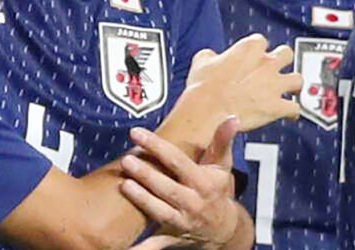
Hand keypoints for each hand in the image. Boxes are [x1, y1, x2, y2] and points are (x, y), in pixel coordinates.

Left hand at [120, 117, 242, 249]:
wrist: (224, 229)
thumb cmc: (218, 190)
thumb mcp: (222, 166)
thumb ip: (222, 141)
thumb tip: (231, 118)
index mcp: (203, 183)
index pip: (178, 161)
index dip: (157, 146)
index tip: (137, 132)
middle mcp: (192, 203)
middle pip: (167, 188)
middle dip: (146, 175)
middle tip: (127, 159)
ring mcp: (181, 222)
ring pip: (159, 211)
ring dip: (141, 199)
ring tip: (123, 183)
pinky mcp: (171, 237)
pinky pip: (155, 244)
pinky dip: (141, 248)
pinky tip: (126, 247)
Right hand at [185, 34, 302, 131]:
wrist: (208, 111)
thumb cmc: (204, 88)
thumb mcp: (201, 61)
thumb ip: (211, 55)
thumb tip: (211, 57)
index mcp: (249, 49)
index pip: (260, 41)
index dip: (256, 49)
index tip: (251, 56)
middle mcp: (266, 64)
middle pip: (286, 54)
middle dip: (283, 60)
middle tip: (277, 67)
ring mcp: (274, 85)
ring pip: (298, 80)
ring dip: (294, 85)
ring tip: (291, 89)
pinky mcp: (276, 107)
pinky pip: (295, 108)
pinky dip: (293, 112)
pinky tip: (289, 113)